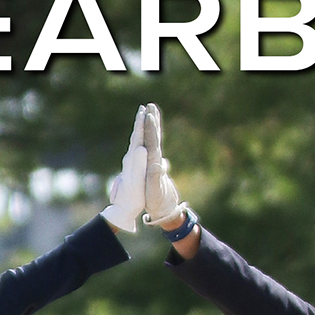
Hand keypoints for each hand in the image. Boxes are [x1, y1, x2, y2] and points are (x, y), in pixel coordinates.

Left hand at [101, 104, 148, 234]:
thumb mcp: (136, 180)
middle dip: (140, 121)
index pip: (137, 137)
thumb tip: (141, 147)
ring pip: (137, 141)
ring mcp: (131, 163)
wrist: (123, 209)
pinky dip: (141, 141)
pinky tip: (142, 141)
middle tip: (144, 107)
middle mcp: (130, 158)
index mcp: (132, 159)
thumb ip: (138, 163)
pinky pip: (138, 149)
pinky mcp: (134, 168)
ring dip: (140, 129)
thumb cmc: (132, 197)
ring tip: (143, 118)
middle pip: (136, 136)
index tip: (145, 110)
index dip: (141, 123)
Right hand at [141, 103, 186, 229]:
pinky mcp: (153, 164)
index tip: (148, 115)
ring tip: (151, 110)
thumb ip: (155, 178)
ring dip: (152, 124)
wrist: (165, 209)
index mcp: (154, 163)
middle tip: (150, 105)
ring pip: (154, 139)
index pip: (152, 142)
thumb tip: (158, 164)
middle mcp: (156, 159)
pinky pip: (151, 145)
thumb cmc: (158, 202)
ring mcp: (155, 160)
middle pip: (154, 136)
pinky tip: (149, 130)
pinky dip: (150, 135)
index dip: (150, 129)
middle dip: (152, 121)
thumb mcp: (155, 193)